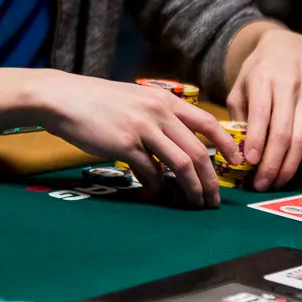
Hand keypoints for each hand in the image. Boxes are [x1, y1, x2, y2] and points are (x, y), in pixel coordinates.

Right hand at [39, 73, 246, 208]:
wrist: (65, 97)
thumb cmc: (99, 101)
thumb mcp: (137, 100)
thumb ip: (160, 118)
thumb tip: (180, 146)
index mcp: (165, 100)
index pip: (207, 123)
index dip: (226, 145)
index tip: (236, 163)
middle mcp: (158, 111)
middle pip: (198, 151)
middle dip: (211, 180)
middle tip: (214, 199)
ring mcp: (142, 128)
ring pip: (181, 163)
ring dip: (191, 189)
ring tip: (193, 203)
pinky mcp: (124, 144)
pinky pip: (151, 172)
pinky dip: (158, 186)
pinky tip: (156, 192)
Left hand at [227, 28, 301, 190]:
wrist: (292, 47)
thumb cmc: (259, 69)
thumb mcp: (241, 84)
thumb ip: (239, 113)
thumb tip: (238, 149)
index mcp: (264, 78)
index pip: (262, 113)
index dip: (257, 139)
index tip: (249, 162)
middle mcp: (289, 86)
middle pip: (284, 132)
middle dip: (272, 162)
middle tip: (260, 184)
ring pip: (301, 138)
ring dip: (288, 166)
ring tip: (274, 183)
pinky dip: (298, 155)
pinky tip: (285, 168)